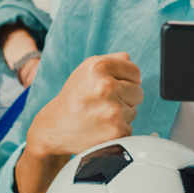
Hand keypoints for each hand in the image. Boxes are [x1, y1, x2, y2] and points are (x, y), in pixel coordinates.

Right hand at [18, 52, 142, 192]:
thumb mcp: (88, 69)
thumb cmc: (74, 96)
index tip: (111, 86)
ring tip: (100, 114)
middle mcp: (107, 87)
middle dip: (125, 97)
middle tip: (103, 102)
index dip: (126, 80)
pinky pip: (130, 128)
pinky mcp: (116, 131)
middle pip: (138, 92)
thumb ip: (114, 60)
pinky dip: (118, 129)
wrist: (55, 127)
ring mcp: (113, 111)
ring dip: (121, 114)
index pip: (135, 72)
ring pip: (134, 111)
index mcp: (100, 67)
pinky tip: (101, 127)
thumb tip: (138, 73)